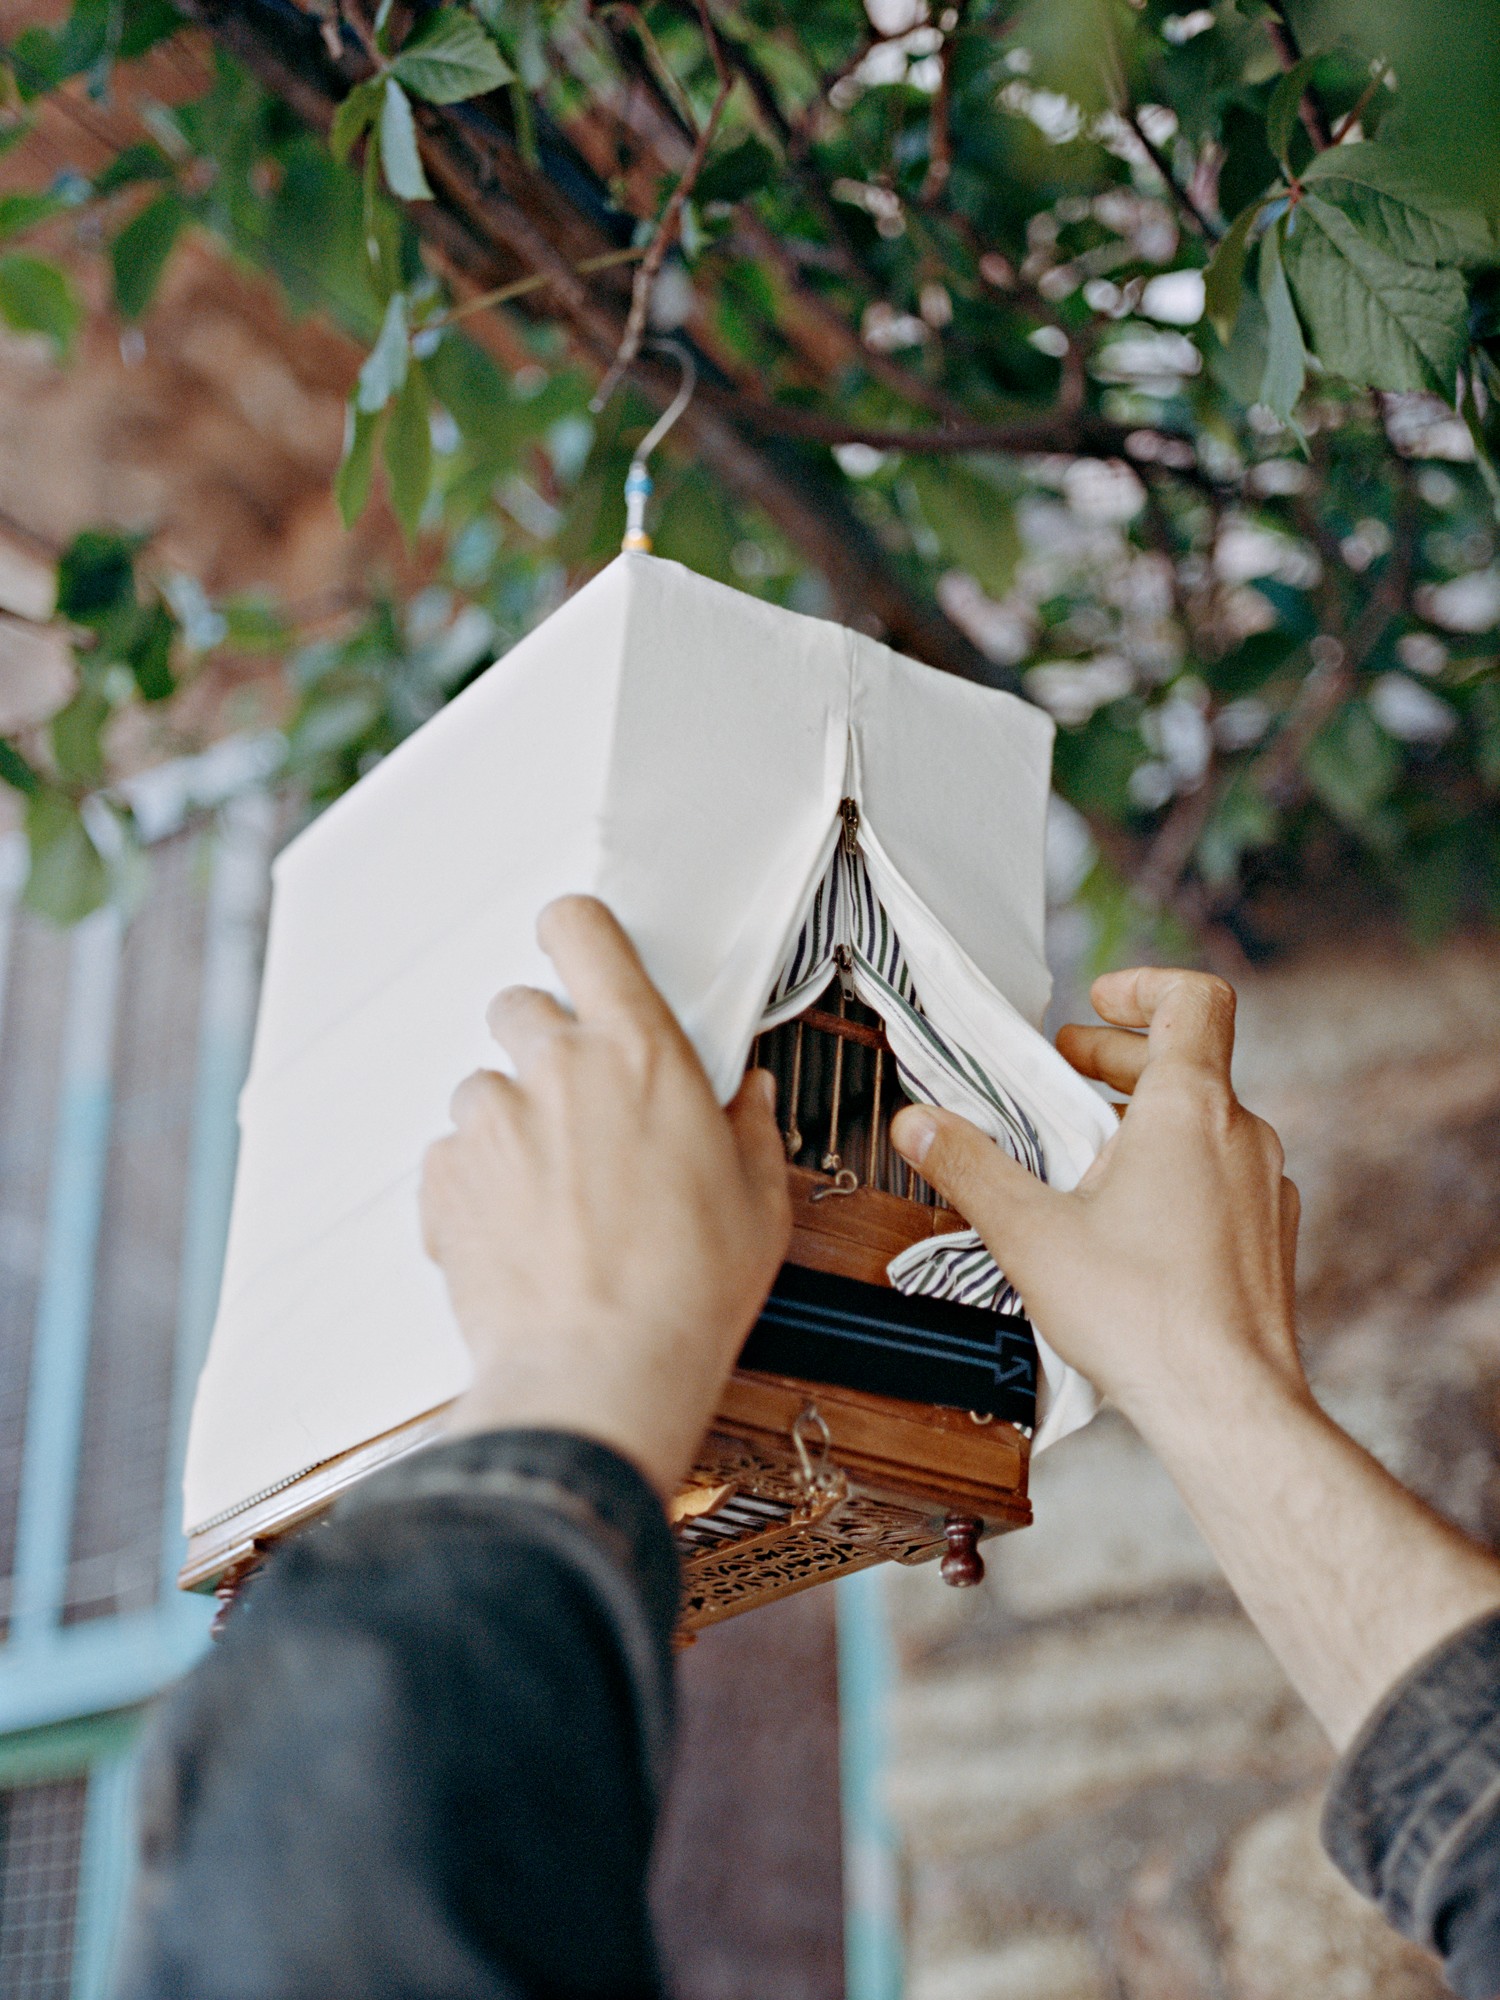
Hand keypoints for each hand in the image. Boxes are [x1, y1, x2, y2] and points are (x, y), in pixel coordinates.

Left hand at [420, 896, 790, 1495]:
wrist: (600, 1373)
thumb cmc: (686, 1293)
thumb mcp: (758, 1204)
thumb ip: (750, 1129)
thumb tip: (747, 1099)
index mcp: (640, 1053)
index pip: (582, 930)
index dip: (575, 932)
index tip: (579, 951)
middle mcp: (556, 1068)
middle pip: (521, 1006)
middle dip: (546, 1046)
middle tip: (580, 1108)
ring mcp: (491, 1121)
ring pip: (484, 1086)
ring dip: (512, 1121)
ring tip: (555, 1193)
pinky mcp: (444, 1177)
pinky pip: (452, 1156)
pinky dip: (477, 1183)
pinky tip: (523, 1231)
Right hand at [895, 968, 1499, 1747]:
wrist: (1229, 1406)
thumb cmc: (1145, 1319)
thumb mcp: (1030, 1233)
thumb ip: (969, 1167)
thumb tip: (919, 1124)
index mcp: (1190, 1109)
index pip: (1193, 1000)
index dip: (1142, 987)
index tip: (1097, 1003)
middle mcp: (1242, 1136)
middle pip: (1188, 1060)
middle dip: (1116, 1060)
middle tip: (1062, 1076)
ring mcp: (1265, 1188)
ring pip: (1205, 1122)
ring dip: (1143, 1120)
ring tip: (1080, 1156)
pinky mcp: (1268, 1237)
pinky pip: (1221, 1175)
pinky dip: (1174, 1171)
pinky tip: (1124, 1221)